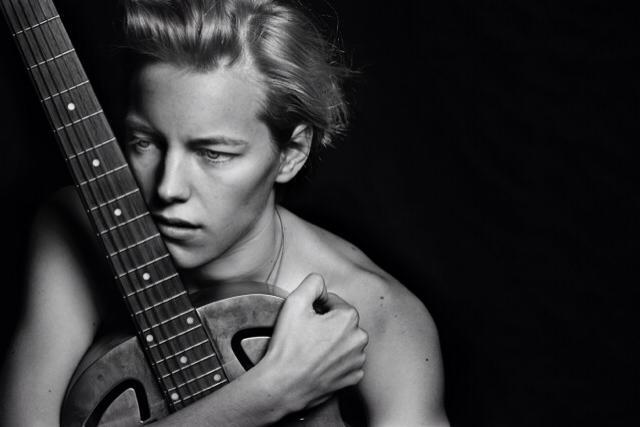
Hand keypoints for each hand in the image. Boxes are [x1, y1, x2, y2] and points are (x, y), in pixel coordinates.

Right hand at [259, 273, 367, 412]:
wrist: (284, 385)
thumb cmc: (288, 348)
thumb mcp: (295, 302)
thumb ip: (312, 283)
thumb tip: (321, 284)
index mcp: (348, 318)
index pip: (335, 302)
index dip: (318, 308)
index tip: (306, 319)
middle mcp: (358, 339)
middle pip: (342, 322)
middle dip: (327, 324)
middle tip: (307, 335)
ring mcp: (357, 360)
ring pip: (346, 341)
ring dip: (333, 342)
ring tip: (312, 350)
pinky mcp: (353, 377)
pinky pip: (347, 362)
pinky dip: (336, 361)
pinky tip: (319, 363)